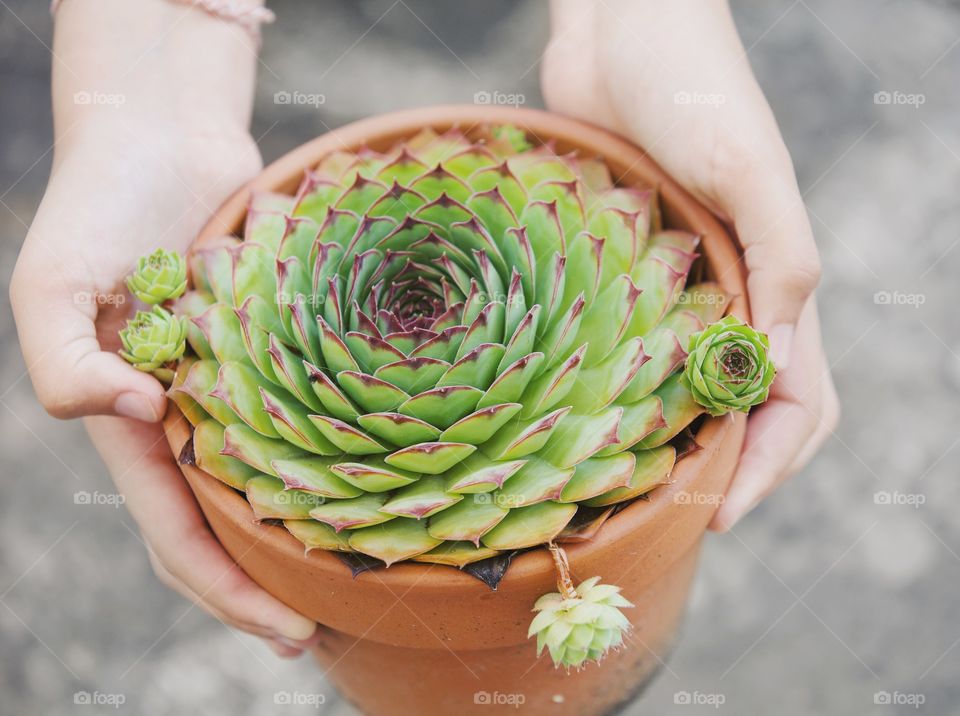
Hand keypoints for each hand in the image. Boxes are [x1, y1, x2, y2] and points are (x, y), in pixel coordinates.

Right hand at [11, 117, 317, 656]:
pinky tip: (384, 476)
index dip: (227, 591)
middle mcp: (189, 418)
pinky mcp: (276, 348)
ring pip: (275, 480)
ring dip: (310, 532)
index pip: (179, 532)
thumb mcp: (51, 285)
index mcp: (134, 424)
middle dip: (272, 585)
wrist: (158, 138)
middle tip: (334, 629)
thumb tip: (138, 415)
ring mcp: (235, 386)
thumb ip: (66, 362)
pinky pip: (308, 410)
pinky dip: (334, 449)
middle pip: (231, 527)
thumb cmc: (97, 206)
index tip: (291, 631)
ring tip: (369, 575)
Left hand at [543, 0, 838, 529]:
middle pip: (753, 406)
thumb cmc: (690, 85)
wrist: (622, 28)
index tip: (719, 512)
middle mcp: (733, 290)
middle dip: (732, 468)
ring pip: (694, 385)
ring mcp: (679, 282)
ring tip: (635, 485)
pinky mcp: (625, 264)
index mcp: (778, 278)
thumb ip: (782, 257)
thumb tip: (777, 360)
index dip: (769, 465)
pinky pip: (634, 343)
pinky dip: (626, 389)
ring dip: (681, 440)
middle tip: (679, 513)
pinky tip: (586, 413)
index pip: (796, 399)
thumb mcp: (746, 168)